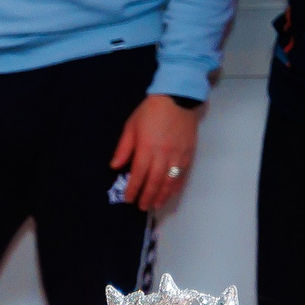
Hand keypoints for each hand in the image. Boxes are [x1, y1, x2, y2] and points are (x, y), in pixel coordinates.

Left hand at [112, 94, 202, 213]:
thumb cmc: (150, 112)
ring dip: (162, 195)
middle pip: (154, 181)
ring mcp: (178, 154)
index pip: (138, 174)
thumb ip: (123, 148)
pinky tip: (170, 193)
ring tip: (155, 205)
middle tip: (142, 207)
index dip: (133, 189)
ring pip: (170, 181)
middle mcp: (163, 154)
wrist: (178, 97)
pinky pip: (182, 174)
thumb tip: (115, 167)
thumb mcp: (131, 127)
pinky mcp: (189, 153)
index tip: (128, 199)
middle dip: (147, 196)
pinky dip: (176, 186)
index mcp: (147, 148)